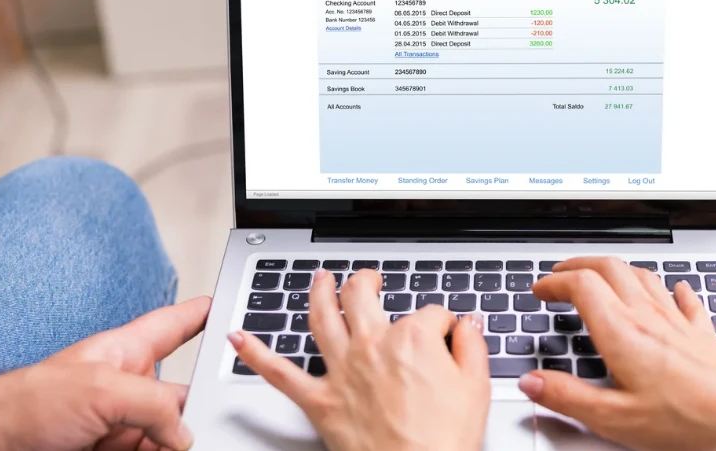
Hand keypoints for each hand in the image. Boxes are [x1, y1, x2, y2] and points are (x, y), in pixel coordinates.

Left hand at [0, 296, 210, 450]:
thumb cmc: (22, 404)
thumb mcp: (102, 390)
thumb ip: (154, 405)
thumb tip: (184, 434)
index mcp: (128, 352)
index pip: (178, 324)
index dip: (207, 314)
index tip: (235, 310)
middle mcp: (129, 390)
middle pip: (186, 397)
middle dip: (201, 408)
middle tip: (211, 420)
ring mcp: (122, 428)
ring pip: (173, 436)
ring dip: (180, 442)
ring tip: (171, 444)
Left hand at [230, 268, 489, 450]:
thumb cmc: (444, 442)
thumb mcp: (476, 389)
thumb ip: (471, 347)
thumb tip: (467, 325)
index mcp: (413, 339)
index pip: (429, 313)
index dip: (441, 322)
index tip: (447, 334)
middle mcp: (372, 346)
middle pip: (362, 296)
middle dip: (367, 281)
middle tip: (369, 281)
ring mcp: (342, 372)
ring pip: (321, 317)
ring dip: (317, 292)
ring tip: (319, 281)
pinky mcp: (319, 402)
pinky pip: (279, 374)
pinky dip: (255, 354)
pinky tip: (239, 338)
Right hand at [518, 258, 715, 449]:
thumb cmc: (690, 423)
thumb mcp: (615, 419)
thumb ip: (569, 398)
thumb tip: (532, 384)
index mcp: (622, 333)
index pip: (581, 285)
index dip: (554, 282)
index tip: (540, 290)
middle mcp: (649, 318)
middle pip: (609, 268)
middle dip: (579, 264)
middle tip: (561, 274)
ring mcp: (677, 322)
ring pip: (642, 275)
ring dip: (615, 269)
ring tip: (600, 275)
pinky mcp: (701, 334)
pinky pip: (684, 299)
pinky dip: (669, 289)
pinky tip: (674, 290)